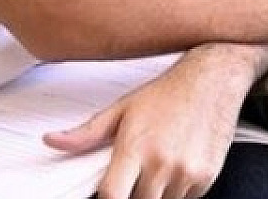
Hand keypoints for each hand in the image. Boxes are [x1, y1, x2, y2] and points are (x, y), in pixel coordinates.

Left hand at [43, 46, 259, 198]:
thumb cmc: (169, 93)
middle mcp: (162, 162)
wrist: (214, 80)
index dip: (108, 198)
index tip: (109, 192)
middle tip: (139, 169)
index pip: (112, 195)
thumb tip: (54, 141)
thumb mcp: (123, 108)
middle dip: (135, 191)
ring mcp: (186, 172)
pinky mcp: (206, 177)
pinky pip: (186, 197)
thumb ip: (87, 132)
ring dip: (158, 191)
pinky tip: (179, 162)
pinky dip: (179, 188)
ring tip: (161, 162)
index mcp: (136, 147)